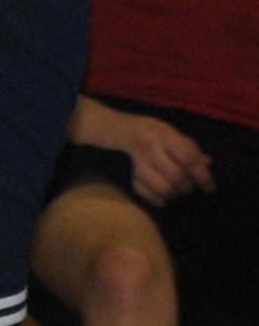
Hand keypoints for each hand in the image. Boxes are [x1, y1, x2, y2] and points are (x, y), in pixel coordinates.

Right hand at [98, 107, 214, 206]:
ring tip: (175, 190)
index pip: (188, 157)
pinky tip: (161, 196)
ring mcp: (138, 160)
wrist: (114, 126)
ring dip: (173, 193)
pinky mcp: (129, 173)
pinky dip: (157, 199)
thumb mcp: (168, 131)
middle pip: (177, 176)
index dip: (202, 175)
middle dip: (187, 186)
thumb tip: (208, 162)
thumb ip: (188, 145)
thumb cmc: (148, 130)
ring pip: (164, 188)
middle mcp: (150, 145)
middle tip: (188, 186)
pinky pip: (147, 194)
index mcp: (163, 133)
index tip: (210, 187)